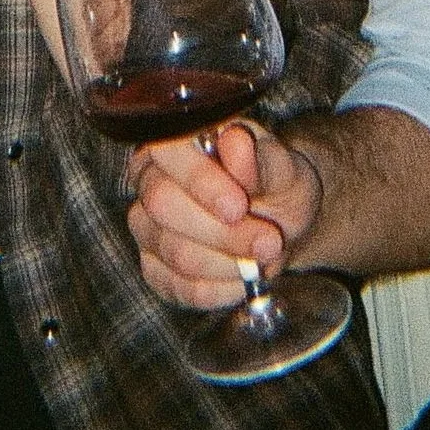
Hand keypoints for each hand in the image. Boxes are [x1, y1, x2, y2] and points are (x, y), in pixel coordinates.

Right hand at [127, 119, 324, 309]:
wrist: (280, 226)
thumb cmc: (276, 186)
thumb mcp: (282, 169)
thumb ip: (261, 158)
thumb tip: (236, 141)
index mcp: (175, 142)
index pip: (166, 151)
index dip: (199, 180)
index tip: (239, 206)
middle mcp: (149, 180)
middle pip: (163, 205)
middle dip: (222, 232)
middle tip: (270, 242)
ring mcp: (147, 227)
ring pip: (175, 252)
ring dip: (230, 262)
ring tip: (265, 256)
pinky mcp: (155, 270)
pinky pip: (181, 288)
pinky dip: (222, 288)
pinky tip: (245, 278)